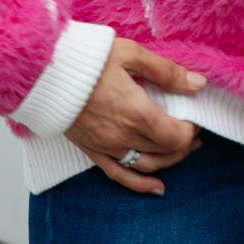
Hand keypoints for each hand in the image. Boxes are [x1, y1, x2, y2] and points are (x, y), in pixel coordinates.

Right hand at [65, 37, 207, 194]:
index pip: (176, 135)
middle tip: (194, 130)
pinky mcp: (92, 150)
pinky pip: (119, 175)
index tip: (195, 117)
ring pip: (148, 165)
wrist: (45, 70)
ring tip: (184, 151)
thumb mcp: (132, 55)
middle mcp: (124, 135)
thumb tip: (198, 84)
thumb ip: (167, 72)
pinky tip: (158, 189)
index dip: (191, 130)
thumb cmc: (89, 58)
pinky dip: (140, 185)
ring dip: (170, 162)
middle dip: (184, 143)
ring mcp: (107, 147)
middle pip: (166, 151)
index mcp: (137, 112)